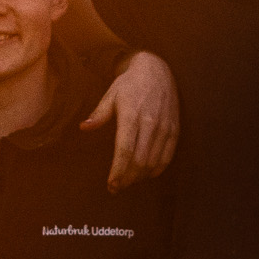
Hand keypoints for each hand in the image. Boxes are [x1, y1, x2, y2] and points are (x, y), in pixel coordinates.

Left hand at [81, 50, 178, 191]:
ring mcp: (164, 127)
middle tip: (116, 187)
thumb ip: (99, 114)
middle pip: (139, 161)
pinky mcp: (174, 130)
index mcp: (131, 115)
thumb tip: (84, 128)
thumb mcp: (110, 95)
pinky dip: (156, 169)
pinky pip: (167, 156)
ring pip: (153, 162)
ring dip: (140, 176)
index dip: (118, 171)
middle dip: (127, 178)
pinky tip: (146, 174)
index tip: (111, 184)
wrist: (157, 70)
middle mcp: (150, 123)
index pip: (125, 150)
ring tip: (128, 181)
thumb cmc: (129, 84)